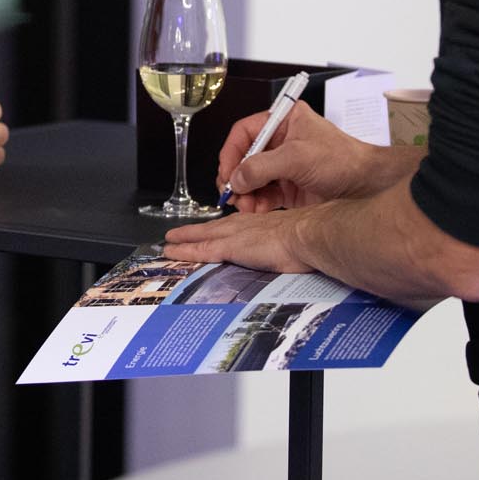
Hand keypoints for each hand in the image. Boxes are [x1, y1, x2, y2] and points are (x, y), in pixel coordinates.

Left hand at [162, 207, 319, 271]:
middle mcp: (243, 225)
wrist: (309, 234)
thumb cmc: (309, 238)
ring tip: (168, 242)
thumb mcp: (293, 239)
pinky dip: (185, 250)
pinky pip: (202, 249)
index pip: (231, 226)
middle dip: (193, 232)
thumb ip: (283, 246)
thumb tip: (287, 256)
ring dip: (183, 240)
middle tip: (175, 234)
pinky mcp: (231, 247)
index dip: (216, 230)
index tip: (206, 232)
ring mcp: (235, 235)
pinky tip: (172, 252)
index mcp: (258, 223)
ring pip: (201, 237)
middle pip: (212, 229)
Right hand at [217, 101, 375, 211]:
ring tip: (245, 205)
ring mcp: (284, 165)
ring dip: (245, 193)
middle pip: (245, 158)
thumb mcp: (298, 158)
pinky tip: (255, 210)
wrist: (366, 186)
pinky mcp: (289, 187)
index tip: (226, 172)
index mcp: (284, 121)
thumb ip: (262, 167)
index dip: (232, 152)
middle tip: (231, 193)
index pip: (245, 132)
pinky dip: (256, 203)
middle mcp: (281, 141)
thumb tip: (236, 178)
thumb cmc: (343, 160)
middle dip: (237, 177)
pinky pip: (264, 194)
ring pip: (252, 179)